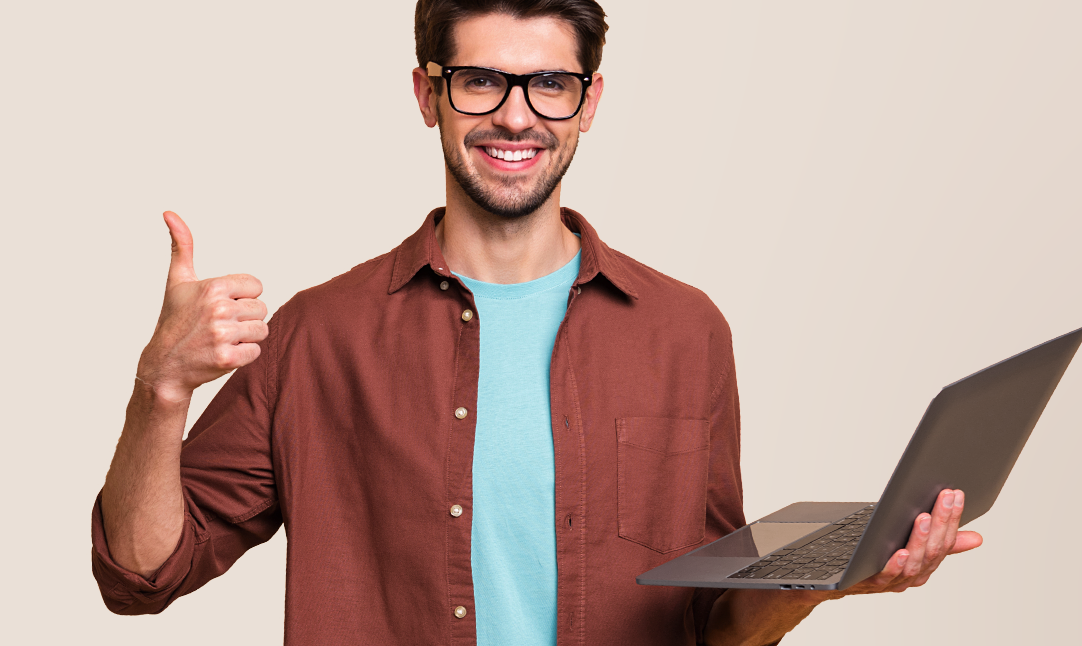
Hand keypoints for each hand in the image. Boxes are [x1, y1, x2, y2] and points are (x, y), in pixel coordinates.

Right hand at [136, 211, 268, 401]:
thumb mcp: (177, 280)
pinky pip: (256, 351)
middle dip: (245, 317)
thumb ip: (182, 246)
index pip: (257, 286)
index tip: (221, 305)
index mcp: (213, 287)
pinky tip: (222, 353)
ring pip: (262, 330)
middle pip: (261, 308)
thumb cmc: (174, 320)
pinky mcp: (228, 358)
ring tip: (221, 338)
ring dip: (246, 336)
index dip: (242, 296)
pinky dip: (243, 354)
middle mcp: (219, 309)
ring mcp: (223, 335)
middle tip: (219, 324)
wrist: (164, 366)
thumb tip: (169, 212)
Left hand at [836, 488, 982, 596]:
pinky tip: (900, 552)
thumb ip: (942, 543)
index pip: (946, 541)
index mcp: (927, 565)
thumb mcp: (915, 547)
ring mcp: (894, 581)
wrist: (845, 581)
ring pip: (914, 563)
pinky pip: (886, 576)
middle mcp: (914, 575)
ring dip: (920, 540)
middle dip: (941, 522)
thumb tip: (977, 538)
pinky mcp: (870, 583)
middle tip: (944, 497)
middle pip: (933, 550)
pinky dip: (895, 565)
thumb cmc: (882, 559)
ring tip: (924, 518)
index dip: (953, 518)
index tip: (955, 494)